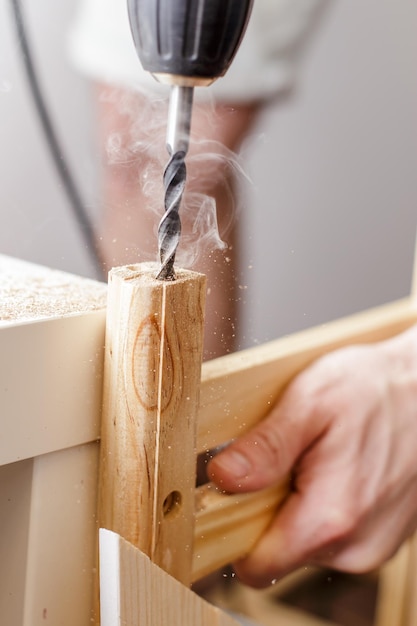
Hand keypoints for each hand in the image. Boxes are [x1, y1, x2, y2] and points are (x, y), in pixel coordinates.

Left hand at [208, 326, 416, 586]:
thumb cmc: (373, 389)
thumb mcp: (310, 402)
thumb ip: (266, 447)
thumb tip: (222, 478)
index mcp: (331, 518)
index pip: (257, 566)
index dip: (233, 530)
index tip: (234, 491)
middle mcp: (355, 546)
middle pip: (277, 551)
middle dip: (267, 508)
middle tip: (286, 457)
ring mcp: (372, 545)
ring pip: (303, 542)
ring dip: (296, 504)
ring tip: (316, 456)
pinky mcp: (380, 537)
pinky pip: (331, 534)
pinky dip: (321, 504)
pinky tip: (336, 466)